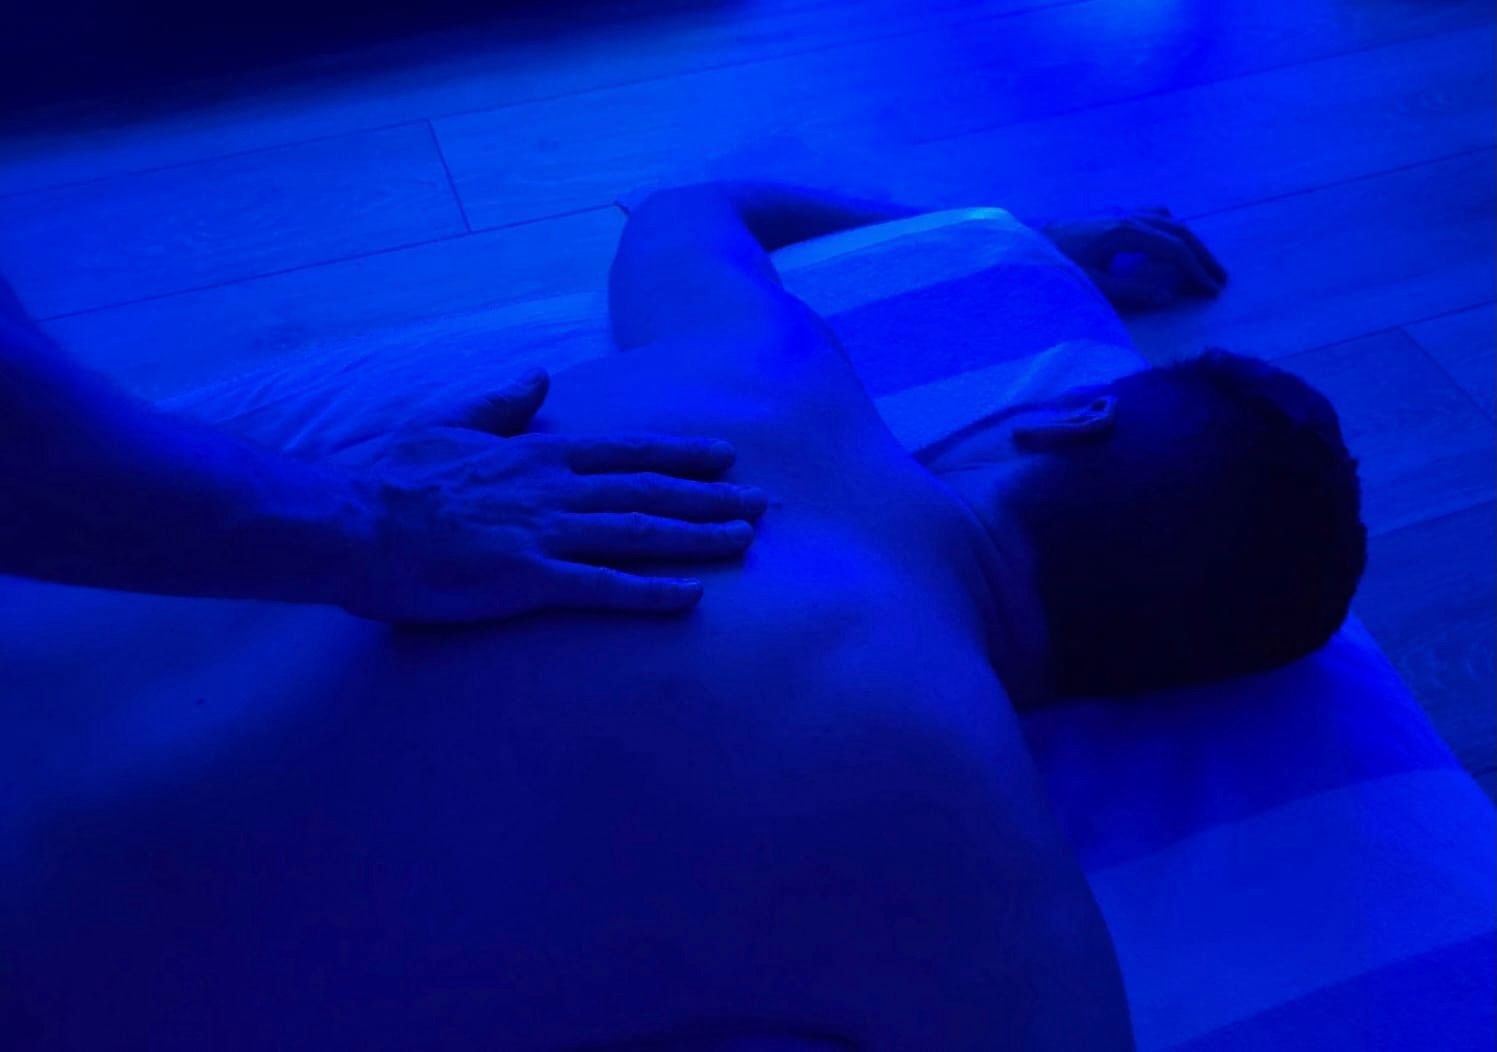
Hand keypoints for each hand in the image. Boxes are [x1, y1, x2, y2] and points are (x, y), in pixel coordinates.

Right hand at [335, 369, 768, 623]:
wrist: (348, 524)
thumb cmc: (392, 479)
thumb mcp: (449, 424)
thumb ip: (500, 403)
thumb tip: (535, 376)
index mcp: (537, 453)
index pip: (626, 450)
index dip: (681, 454)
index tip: (726, 456)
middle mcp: (553, 488)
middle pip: (650, 490)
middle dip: (712, 496)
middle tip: (763, 503)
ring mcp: (544, 533)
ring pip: (639, 531)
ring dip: (697, 535)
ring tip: (746, 541)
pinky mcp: (527, 580)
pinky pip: (603, 587)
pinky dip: (651, 591)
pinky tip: (692, 596)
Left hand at [1041, 207, 1227, 311]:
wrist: (1021, 244)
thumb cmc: (1052, 267)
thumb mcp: (1091, 285)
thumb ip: (1130, 291)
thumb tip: (1169, 296)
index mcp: (1124, 232)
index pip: (1173, 249)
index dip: (1196, 271)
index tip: (1211, 291)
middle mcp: (1126, 215)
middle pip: (1178, 230)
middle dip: (1201, 255)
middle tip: (1219, 279)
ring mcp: (1118, 211)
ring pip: (1166, 220)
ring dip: (1187, 242)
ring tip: (1200, 266)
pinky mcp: (1109, 215)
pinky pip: (1150, 216)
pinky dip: (1167, 230)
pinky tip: (1167, 246)